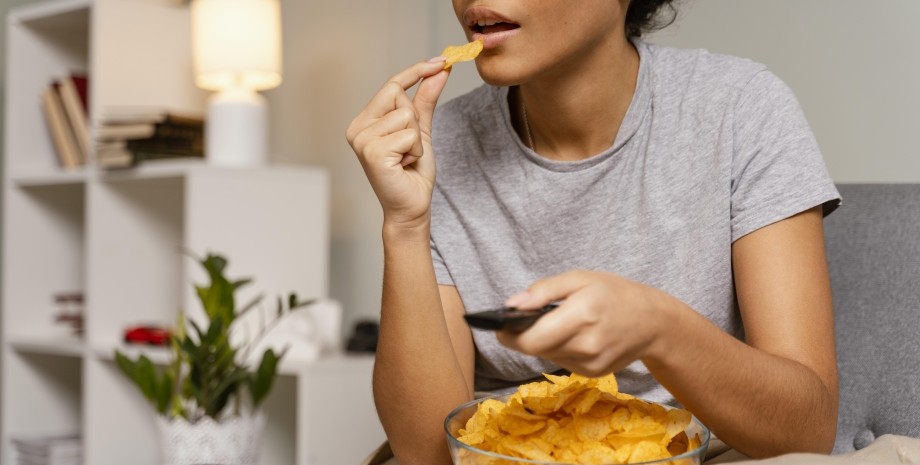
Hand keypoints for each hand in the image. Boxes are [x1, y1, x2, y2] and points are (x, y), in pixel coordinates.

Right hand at [346, 58, 449, 228]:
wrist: (411, 207)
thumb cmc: (413, 173)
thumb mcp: (421, 130)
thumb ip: (426, 100)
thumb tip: (441, 70)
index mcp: (364, 121)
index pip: (391, 84)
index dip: (416, 71)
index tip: (443, 60)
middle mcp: (357, 128)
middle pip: (399, 95)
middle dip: (415, 120)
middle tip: (410, 148)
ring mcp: (362, 140)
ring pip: (406, 115)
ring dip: (417, 139)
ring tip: (407, 158)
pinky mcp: (373, 153)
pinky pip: (409, 134)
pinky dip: (416, 150)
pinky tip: (405, 166)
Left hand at [497, 270, 673, 375]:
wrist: (654, 322)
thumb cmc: (615, 293)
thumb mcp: (579, 279)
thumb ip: (543, 291)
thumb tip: (511, 305)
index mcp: (581, 316)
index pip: (530, 339)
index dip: (509, 335)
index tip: (500, 325)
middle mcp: (585, 345)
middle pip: (535, 349)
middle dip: (524, 336)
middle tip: (527, 320)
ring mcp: (590, 364)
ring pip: (547, 356)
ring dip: (544, 341)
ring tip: (559, 322)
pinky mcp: (593, 374)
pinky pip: (562, 361)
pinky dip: (560, 349)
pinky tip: (574, 335)